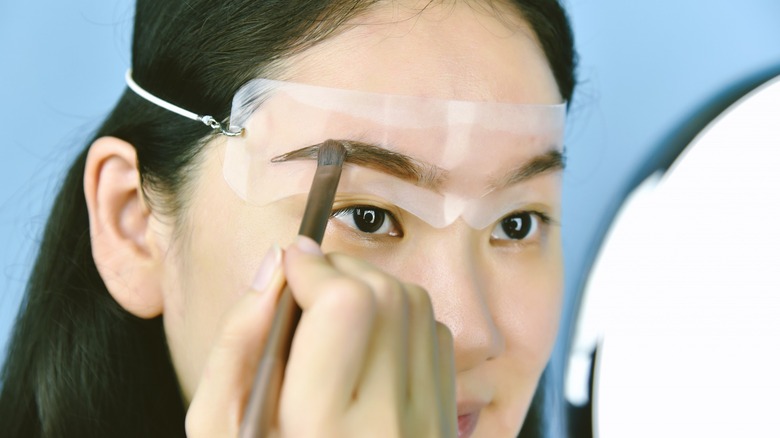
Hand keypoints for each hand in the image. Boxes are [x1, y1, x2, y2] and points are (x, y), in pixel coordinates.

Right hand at [185, 236, 456, 436]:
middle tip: (305, 287)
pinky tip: (365, 341)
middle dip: (340, 270)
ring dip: (370, 287)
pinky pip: (434, 334)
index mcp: (326, 432)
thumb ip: (239, 342)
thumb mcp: (220, 427)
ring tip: (329, 312)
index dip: (313, 267)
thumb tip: (277, 265)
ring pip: (415, 306)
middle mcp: (391, 427)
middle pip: (386, 296)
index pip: (346, 307)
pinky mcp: (446, 419)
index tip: (287, 267)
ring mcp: (428, 424)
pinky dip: (399, 316)